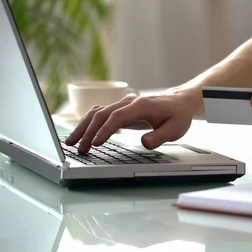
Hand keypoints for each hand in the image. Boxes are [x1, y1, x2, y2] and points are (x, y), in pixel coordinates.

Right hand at [65, 89, 200, 153]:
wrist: (179, 102)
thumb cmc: (178, 116)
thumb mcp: (175, 129)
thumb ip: (160, 137)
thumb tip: (144, 143)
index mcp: (142, 105)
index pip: (118, 116)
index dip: (106, 130)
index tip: (96, 143)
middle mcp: (129, 102)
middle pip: (103, 114)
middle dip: (89, 131)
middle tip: (80, 149)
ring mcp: (123, 104)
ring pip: (98, 112)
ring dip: (84, 127)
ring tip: (72, 143)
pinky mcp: (120, 109)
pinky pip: (101, 114)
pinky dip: (88, 123)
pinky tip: (80, 134)